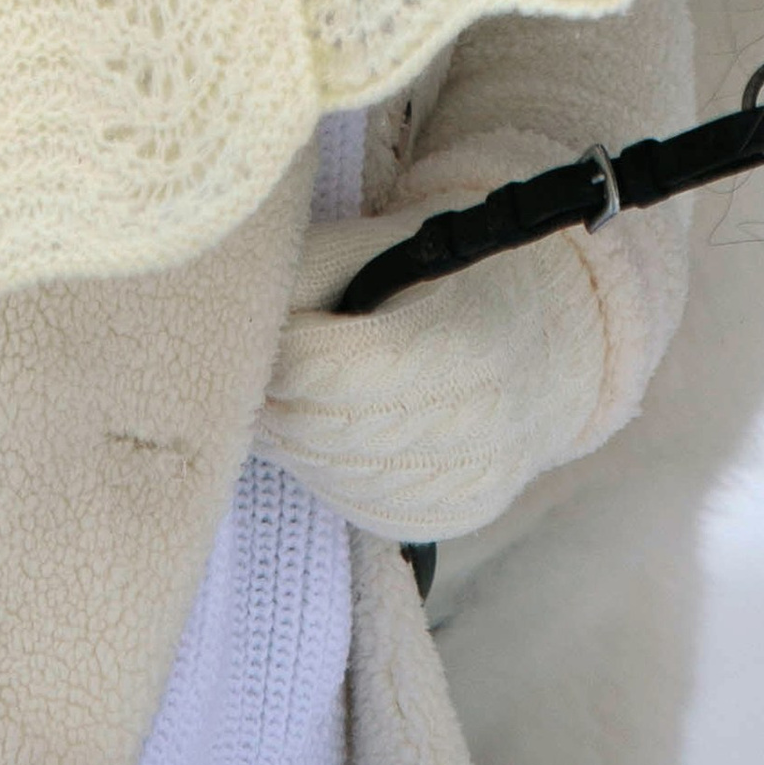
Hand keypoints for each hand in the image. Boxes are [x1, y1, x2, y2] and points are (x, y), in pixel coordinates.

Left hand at [252, 131, 691, 542]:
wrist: (537, 337)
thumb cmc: (435, 279)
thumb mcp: (373, 248)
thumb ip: (303, 276)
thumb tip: (226, 329)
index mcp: (464, 340)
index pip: (326, 372)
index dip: (277, 355)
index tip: (262, 332)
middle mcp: (480, 425)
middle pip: (322, 430)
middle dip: (274, 399)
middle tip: (259, 369)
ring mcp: (468, 481)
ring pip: (330, 476)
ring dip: (292, 438)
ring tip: (294, 393)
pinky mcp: (451, 516)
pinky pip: (355, 504)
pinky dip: (325, 468)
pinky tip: (332, 430)